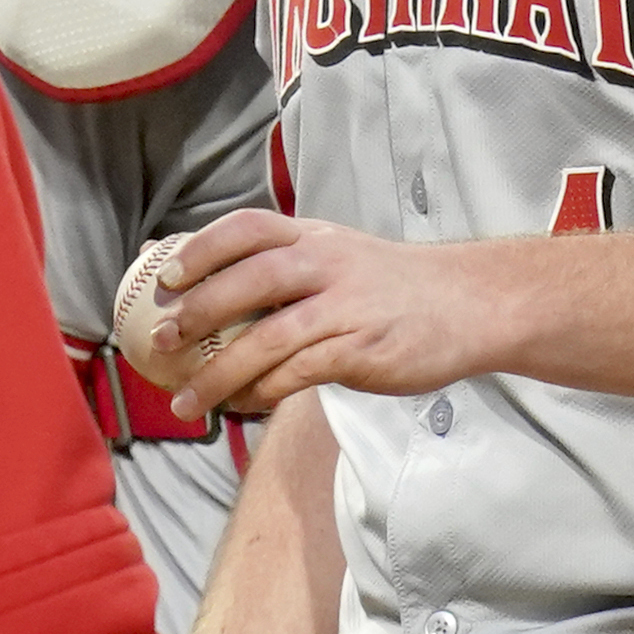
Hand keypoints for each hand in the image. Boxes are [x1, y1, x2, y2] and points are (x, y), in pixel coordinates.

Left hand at [146, 210, 495, 415]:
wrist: (471, 304)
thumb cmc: (395, 288)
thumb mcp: (340, 256)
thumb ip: (286, 265)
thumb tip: (215, 284)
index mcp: (314, 237)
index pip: (246, 228)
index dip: (200, 249)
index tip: (165, 277)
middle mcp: (326, 264)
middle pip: (248, 280)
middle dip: (197, 311)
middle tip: (162, 342)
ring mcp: (344, 307)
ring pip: (267, 337)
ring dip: (219, 372)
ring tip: (186, 400)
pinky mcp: (360, 349)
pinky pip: (297, 373)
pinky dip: (261, 392)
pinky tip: (240, 405)